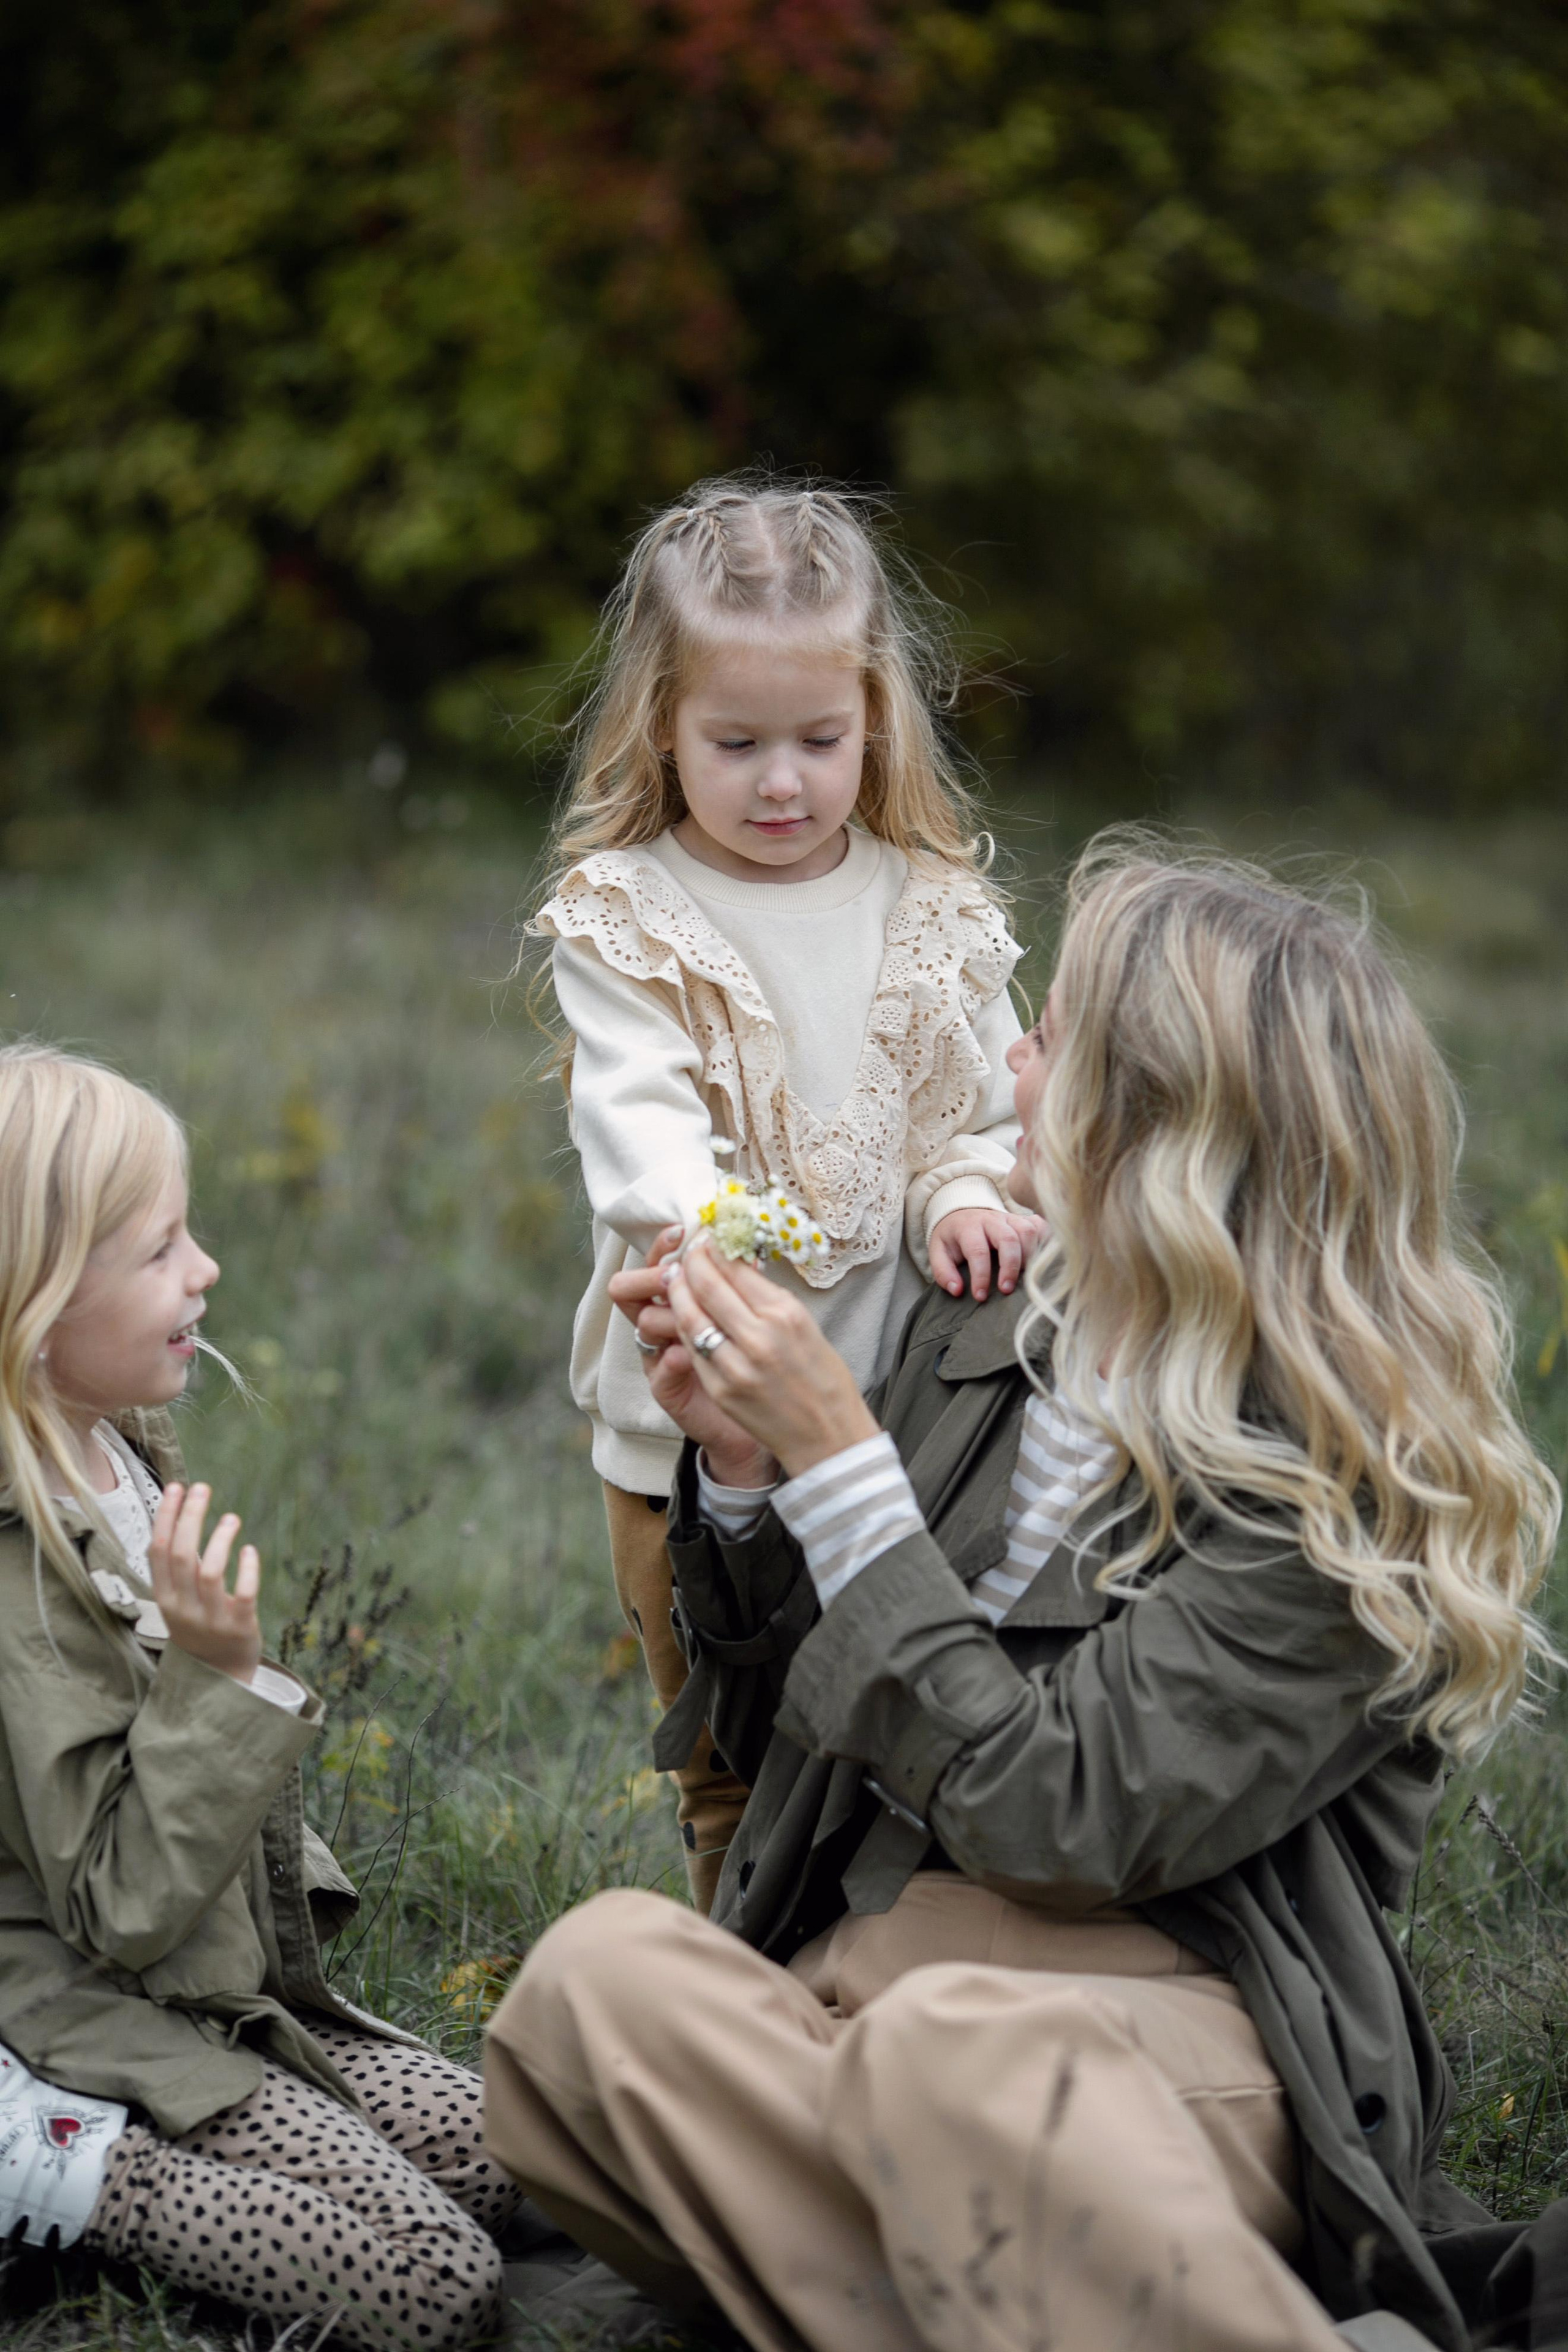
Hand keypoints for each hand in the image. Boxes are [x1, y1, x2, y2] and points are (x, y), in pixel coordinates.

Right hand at [148, 1483, 262, 1682]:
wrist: (218, 1674)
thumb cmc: (198, 1624)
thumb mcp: (178, 1599)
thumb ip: (178, 1565)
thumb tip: (183, 1513)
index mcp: (163, 1597)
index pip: (158, 1550)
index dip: (166, 1517)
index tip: (176, 1487)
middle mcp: (182, 1608)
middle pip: (181, 1555)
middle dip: (190, 1517)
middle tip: (203, 1488)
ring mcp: (210, 1619)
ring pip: (210, 1572)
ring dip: (220, 1540)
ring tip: (232, 1518)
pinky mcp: (240, 1627)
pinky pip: (243, 1594)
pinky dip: (247, 1570)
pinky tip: (250, 1550)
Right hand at [610, 1229, 774, 1482]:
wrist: (769, 1420)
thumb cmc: (762, 1363)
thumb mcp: (752, 1318)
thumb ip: (738, 1287)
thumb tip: (740, 1244)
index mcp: (681, 1304)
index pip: (660, 1265)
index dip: (665, 1248)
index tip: (684, 1231)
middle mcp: (665, 1327)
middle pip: (636, 1289)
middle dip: (655, 1273)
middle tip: (676, 1264)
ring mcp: (662, 1360)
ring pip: (646, 1324)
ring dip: (663, 1314)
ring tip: (683, 1306)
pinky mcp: (666, 1393)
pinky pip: (661, 1372)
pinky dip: (671, 1362)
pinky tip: (682, 1357)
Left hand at [665, 1241, 878, 1478]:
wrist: (829, 1436)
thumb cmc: (824, 1378)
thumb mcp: (806, 1326)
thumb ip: (769, 1298)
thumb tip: (738, 1267)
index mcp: (785, 1315)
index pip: (736, 1268)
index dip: (715, 1249)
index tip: (708, 1238)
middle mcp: (760, 1337)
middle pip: (707, 1286)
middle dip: (691, 1262)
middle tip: (687, 1251)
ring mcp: (736, 1366)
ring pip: (691, 1316)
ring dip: (678, 1291)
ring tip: (675, 1276)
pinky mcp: (722, 1389)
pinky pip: (694, 1349)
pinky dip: (685, 1327)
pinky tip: (683, 1314)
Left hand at [928, 1206, 1044, 1301]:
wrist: (963, 1213)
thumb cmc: (953, 1238)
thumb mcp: (938, 1252)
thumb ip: (943, 1272)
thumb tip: (957, 1290)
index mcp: (968, 1226)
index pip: (977, 1250)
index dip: (980, 1275)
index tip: (980, 1297)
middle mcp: (992, 1219)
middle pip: (1008, 1238)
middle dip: (1010, 1266)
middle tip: (1006, 1290)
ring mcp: (1011, 1217)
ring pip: (1028, 1231)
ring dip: (1030, 1257)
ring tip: (1025, 1279)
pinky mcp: (1026, 1219)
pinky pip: (1041, 1227)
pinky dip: (1045, 1243)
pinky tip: (1041, 1261)